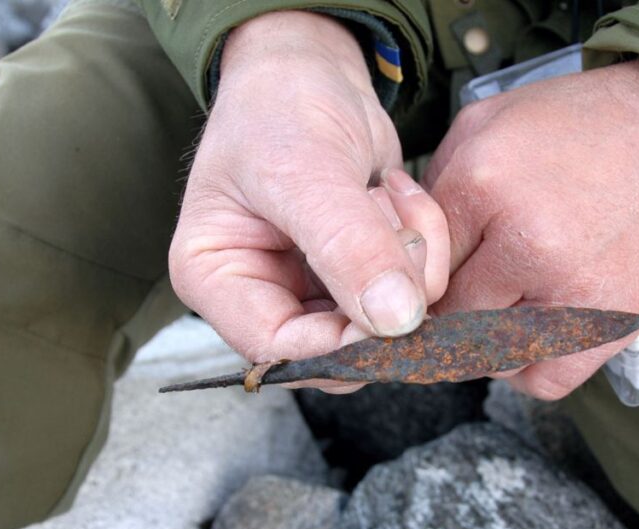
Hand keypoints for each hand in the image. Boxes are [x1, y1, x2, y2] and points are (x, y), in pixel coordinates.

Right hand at [169, 11, 448, 383]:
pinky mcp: (360, 275)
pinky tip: (399, 194)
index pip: (276, 350)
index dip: (339, 344)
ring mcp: (315, 290)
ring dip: (409, 258)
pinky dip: (422, 245)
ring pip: (384, 322)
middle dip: (384, 291)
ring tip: (389, 192)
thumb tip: (394, 320)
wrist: (312, 69)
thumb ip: (348, 246)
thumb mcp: (305, 170)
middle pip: (337, 347)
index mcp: (217, 280)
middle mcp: (263, 296)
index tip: (394, 310)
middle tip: (397, 225)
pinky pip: (411, 291)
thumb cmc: (280, 107)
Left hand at [424, 59, 638, 399]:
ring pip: (489, 358)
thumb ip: (434, 188)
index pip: (414, 267)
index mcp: (484, 188)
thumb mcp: (483, 126)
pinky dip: (527, 372)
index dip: (410, 280)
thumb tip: (403, 249)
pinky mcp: (613, 323)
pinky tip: (526, 340)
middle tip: (450, 305)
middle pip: (447, 318)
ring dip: (480, 347)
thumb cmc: (575, 127)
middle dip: (442, 315)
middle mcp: (527, 244)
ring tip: (495, 314)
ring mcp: (574, 290)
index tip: (415, 288)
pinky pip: (546, 382)